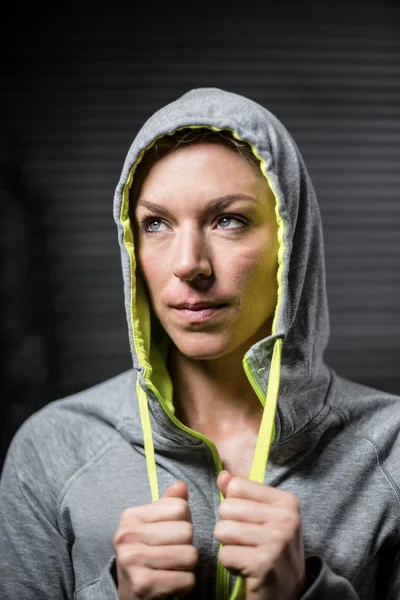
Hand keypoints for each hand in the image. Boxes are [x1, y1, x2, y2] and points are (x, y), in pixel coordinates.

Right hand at [114, 480, 197, 599]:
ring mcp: (132, 561)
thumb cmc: (147, 553)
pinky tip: (171, 583)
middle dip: (187, 545)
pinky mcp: (143, 585)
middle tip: (172, 554)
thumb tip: (181, 485)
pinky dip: (185, 584)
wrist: (129, 593)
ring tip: (172, 568)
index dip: (184, 522)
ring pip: (189, 555)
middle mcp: (127, 536)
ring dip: (187, 566)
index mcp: (131, 516)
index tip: (170, 535)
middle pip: (187, 531)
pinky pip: (187, 579)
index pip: (180, 508)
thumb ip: (169, 503)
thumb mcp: (154, 524)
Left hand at [214, 471, 305, 599]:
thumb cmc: (271, 549)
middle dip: (229, 527)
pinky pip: (224, 554)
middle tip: (248, 542)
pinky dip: (230, 564)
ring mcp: (277, 541)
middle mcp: (286, 518)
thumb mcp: (262, 516)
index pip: (237, 486)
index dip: (235, 505)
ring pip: (222, 530)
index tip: (252, 522)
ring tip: (247, 554)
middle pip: (227, 508)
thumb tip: (222, 475)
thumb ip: (241, 494)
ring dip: (228, 546)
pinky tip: (247, 569)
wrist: (289, 592)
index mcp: (287, 501)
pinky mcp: (263, 564)